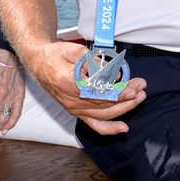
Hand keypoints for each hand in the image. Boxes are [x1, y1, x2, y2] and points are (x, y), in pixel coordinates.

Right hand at [26, 41, 145, 135]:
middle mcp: (70, 100)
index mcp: (68, 82)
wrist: (38, 63)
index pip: (99, 92)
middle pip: (104, 103)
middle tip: (141, 87)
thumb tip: (112, 74)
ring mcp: (73, 108)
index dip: (118, 92)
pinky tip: (123, 128)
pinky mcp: (75, 112)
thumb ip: (94, 63)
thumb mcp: (75, 50)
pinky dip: (109, 129)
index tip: (133, 87)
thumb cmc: (55, 55)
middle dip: (127, 97)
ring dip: (124, 107)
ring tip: (139, 97)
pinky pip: (93, 124)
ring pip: (104, 114)